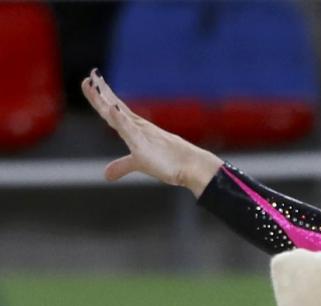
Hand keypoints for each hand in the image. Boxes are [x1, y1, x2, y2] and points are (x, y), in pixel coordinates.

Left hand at [80, 68, 221, 194]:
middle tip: (90, 75)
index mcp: (134, 129)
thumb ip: (122, 166)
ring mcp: (140, 133)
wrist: (192, 166)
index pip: (114, 110)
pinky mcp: (144, 143)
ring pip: (118, 114)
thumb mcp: (140, 164)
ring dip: (105, 99)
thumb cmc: (170, 163)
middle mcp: (137, 126)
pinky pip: (129, 129)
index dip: (100, 97)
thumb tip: (106, 175)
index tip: (90, 82)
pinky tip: (111, 109)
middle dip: (99, 91)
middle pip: (113, 106)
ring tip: (94, 84)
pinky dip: (119, 119)